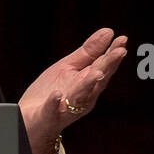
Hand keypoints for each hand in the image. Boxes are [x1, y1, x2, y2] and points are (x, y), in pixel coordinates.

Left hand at [18, 28, 127, 153]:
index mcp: (88, 83)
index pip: (103, 66)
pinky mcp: (48, 116)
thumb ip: (88, 52)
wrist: (31, 121)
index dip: (113, 54)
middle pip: (97, 80)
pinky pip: (52, 110)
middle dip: (108, 66)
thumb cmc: (52, 92)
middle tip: (120, 51)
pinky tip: (56, 95)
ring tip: (96, 72)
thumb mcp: (69, 67)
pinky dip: (54, 103)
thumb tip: (109, 32)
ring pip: (80, 96)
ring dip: (88, 84)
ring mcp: (66, 107)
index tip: (122, 40)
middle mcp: (82, 97)